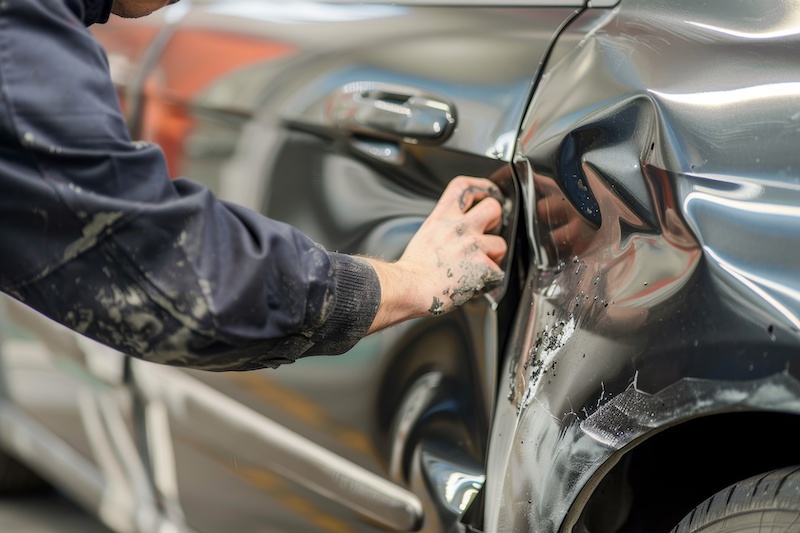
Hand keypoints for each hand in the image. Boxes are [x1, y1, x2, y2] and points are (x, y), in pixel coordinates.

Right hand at [365, 176, 507, 333]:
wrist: (408, 288)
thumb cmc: (412, 270)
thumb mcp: (425, 235)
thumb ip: (444, 229)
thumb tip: (454, 234)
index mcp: (442, 217)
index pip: (464, 187)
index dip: (481, 187)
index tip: (488, 193)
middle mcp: (459, 227)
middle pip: (493, 207)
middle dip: (496, 219)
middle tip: (489, 231)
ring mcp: (472, 246)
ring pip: (500, 244)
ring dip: (494, 256)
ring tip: (479, 266)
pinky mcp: (482, 267)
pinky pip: (497, 272)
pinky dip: (490, 280)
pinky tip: (477, 283)